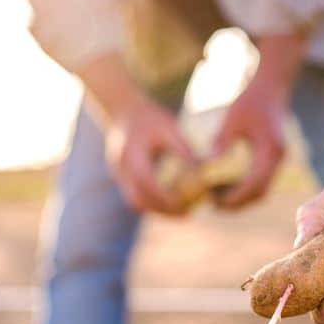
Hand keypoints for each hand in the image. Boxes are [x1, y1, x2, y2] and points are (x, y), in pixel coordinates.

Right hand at [105, 99, 195, 214]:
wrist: (124, 110)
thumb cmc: (151, 117)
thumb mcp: (171, 128)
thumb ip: (185, 150)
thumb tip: (204, 170)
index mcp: (132, 156)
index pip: (148, 184)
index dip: (167, 198)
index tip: (188, 203)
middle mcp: (121, 169)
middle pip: (139, 201)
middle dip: (163, 210)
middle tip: (188, 213)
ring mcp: (119, 175)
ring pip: (136, 203)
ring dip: (157, 210)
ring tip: (182, 210)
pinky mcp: (122, 177)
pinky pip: (136, 196)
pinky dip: (152, 202)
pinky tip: (171, 200)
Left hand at [209, 79, 286, 208]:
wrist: (271, 89)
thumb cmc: (250, 101)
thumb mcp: (233, 118)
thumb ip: (222, 141)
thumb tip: (207, 164)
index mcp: (271, 149)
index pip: (255, 182)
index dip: (236, 196)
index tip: (215, 203)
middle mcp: (278, 159)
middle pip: (260, 192)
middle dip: (238, 203)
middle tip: (212, 205)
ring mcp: (278, 161)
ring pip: (261, 190)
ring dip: (240, 198)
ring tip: (215, 197)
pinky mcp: (273, 160)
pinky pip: (260, 182)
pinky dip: (243, 188)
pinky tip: (223, 186)